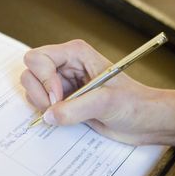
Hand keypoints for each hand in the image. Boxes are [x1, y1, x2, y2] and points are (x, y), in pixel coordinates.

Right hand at [21, 39, 166, 144]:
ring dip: (40, 103)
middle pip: (30, 71)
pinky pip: (41, 104)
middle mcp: (66, 66)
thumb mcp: (107, 103)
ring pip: (32, 88)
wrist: (144, 121)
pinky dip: (44, 113)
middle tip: (57, 106)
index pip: (39, 58)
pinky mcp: (63, 101)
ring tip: (62, 113)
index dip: (44, 78)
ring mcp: (63, 83)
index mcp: (76, 54)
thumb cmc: (134, 104)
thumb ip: (76, 109)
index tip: (58, 97)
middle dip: (39, 92)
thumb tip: (49, 115)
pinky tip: (64, 118)